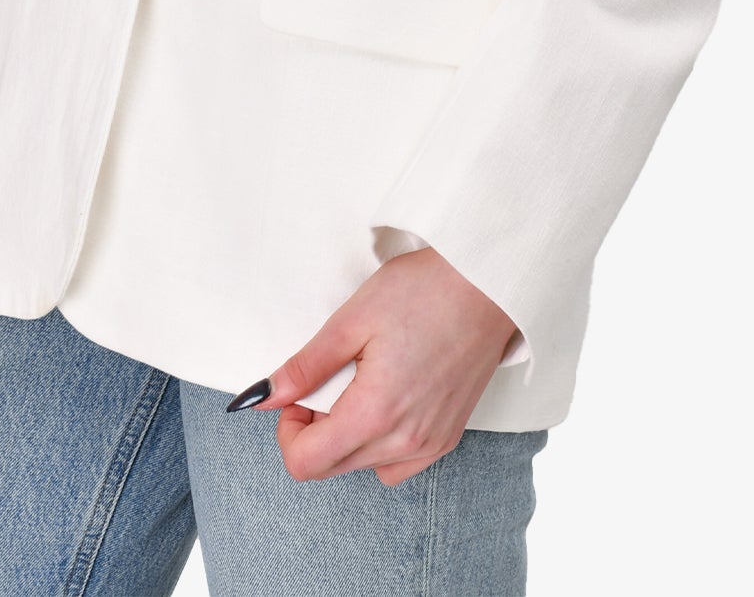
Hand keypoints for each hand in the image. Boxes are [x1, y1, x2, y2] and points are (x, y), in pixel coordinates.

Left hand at [243, 248, 520, 484]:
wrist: (490, 284)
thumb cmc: (424, 290)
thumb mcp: (352, 319)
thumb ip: (305, 366)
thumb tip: (263, 395)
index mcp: (375, 414)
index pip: (305, 464)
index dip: (288, 429)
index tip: (300, 391)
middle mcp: (405, 442)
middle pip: (331, 468)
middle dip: (314, 430)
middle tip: (327, 378)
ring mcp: (431, 444)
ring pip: (364, 467)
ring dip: (347, 437)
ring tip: (360, 384)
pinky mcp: (448, 437)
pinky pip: (399, 464)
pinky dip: (381, 444)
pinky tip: (388, 400)